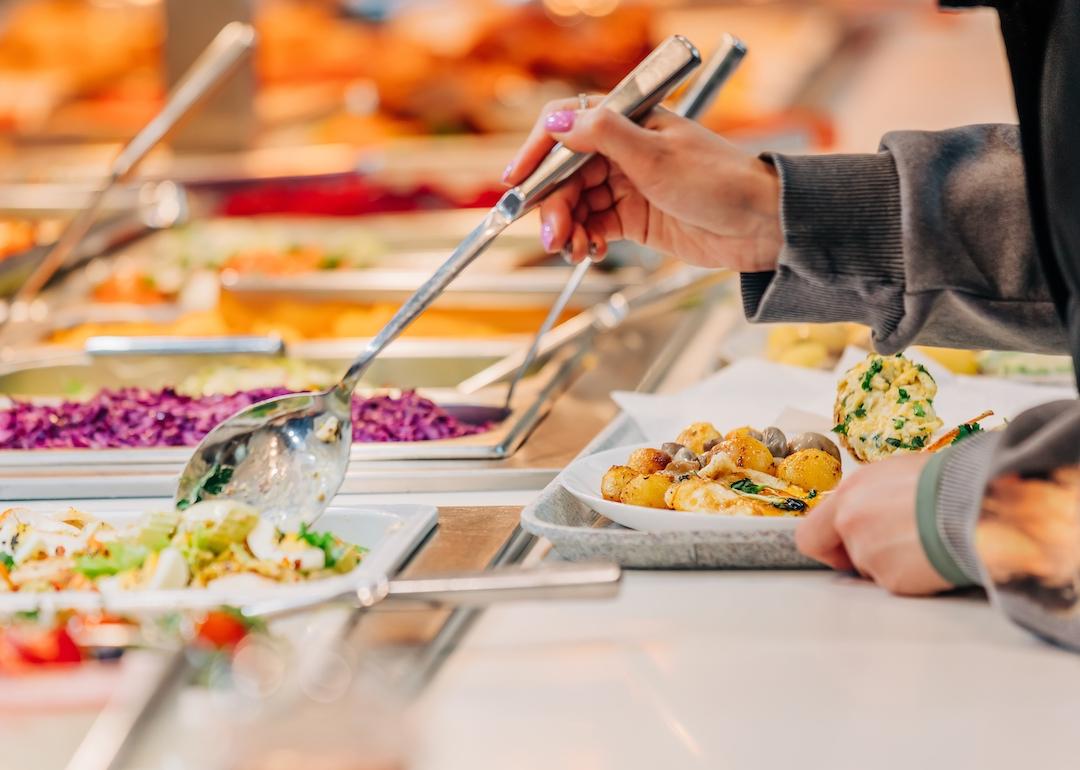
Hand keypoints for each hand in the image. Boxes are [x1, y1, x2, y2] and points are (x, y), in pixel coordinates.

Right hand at [502, 97, 782, 270]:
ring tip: (574, 250)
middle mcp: (623, 151)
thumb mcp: (658, 156)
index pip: (568, 128)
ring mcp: (627, 186)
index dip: (538, 153)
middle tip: (555, 236)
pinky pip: (594, 227)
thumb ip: (605, 136)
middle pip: (566, 175)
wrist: (760, 225)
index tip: (517, 181)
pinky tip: (591, 252)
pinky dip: (585, 241)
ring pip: (577, 204)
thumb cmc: (721, 182)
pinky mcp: (634, 218)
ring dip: (567, 228)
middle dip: (554, 206)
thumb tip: (559, 120)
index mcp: (629, 123)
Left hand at [795, 452, 952, 595]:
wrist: (981, 501)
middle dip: (860, 556)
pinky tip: (934, 554)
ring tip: (926, 540)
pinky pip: (897, 583)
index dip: (827, 544)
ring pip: (872, 569)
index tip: (843, 545)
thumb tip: (866, 510)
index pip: (810, 534)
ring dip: (894, 562)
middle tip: (893, 546)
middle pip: (842, 556)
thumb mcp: (896, 474)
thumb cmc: (948, 480)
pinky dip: (914, 575)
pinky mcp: (892, 580)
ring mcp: (869, 553)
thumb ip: (869, 498)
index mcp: (849, 494)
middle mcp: (850, 523)